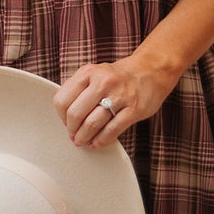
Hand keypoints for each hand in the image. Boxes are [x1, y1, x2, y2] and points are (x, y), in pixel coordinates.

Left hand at [55, 56, 174, 147]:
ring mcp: (119, 95)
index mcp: (88, 72)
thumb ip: (79, 90)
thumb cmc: (119, 77)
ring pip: (92, 124)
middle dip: (72, 130)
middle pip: (75, 114)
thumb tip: (66, 118)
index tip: (67, 123)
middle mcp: (102, 81)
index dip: (61, 117)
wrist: (152, 71)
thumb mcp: (95, 74)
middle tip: (74, 137)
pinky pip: (112, 130)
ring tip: (83, 142)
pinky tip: (97, 143)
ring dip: (84, 138)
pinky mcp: (134, 109)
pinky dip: (101, 141)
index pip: (62, 100)